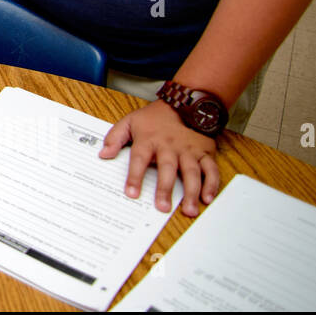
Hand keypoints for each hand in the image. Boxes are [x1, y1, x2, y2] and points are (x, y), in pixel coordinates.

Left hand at [98, 100, 218, 215]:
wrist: (184, 104)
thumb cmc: (155, 118)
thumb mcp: (130, 122)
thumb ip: (115, 138)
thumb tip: (103, 154)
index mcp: (149, 140)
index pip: (139, 159)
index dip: (135, 176)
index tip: (131, 193)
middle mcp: (170, 146)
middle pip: (167, 168)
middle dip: (165, 188)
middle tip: (162, 207)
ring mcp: (189, 150)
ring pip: (192, 172)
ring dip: (192, 192)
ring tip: (189, 210)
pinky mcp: (205, 152)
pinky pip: (211, 169)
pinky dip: (212, 184)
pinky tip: (208, 198)